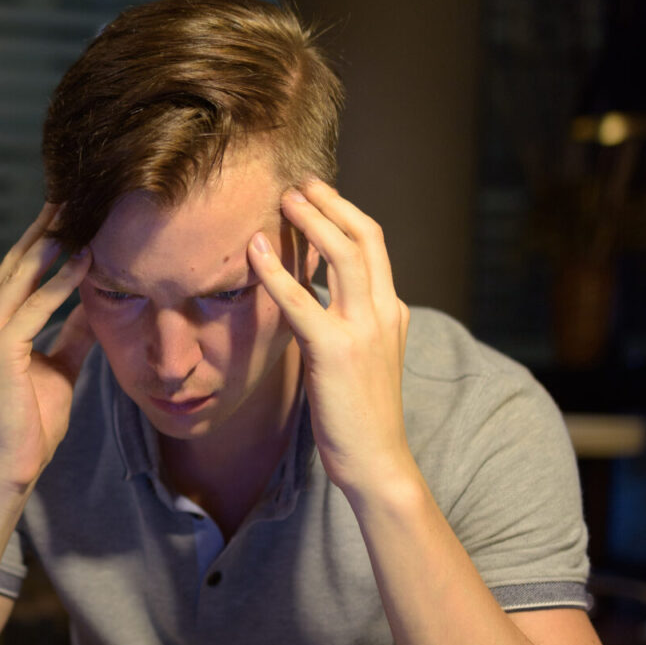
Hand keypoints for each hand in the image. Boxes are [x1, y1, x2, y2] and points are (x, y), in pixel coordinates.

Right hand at [0, 204, 94, 493]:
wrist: (11, 464)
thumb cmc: (32, 422)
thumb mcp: (61, 366)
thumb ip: (71, 333)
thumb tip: (95, 305)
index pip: (19, 269)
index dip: (44, 236)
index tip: (71, 208)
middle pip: (18, 262)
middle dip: (47, 226)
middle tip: (75, 192)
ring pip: (23, 277)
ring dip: (55, 243)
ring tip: (82, 213)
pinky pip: (34, 308)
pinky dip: (60, 283)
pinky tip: (85, 261)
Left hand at [248, 179, 412, 503]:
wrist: (377, 461)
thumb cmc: (360, 417)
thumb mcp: (362, 361)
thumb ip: (349, 326)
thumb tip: (317, 301)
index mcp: (392, 312)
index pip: (374, 246)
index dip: (345, 214)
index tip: (318, 195)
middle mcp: (385, 312)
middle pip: (364, 237)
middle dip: (331, 204)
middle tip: (299, 183)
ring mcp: (363, 329)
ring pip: (343, 255)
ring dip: (312, 221)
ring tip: (283, 199)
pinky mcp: (334, 351)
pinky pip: (301, 300)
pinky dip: (275, 271)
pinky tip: (253, 251)